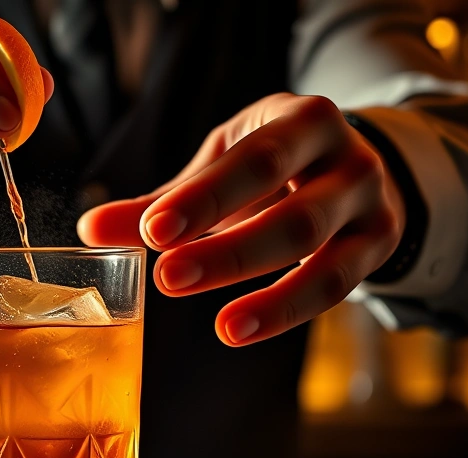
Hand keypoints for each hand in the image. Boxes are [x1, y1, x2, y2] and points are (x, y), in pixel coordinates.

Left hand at [78, 93, 403, 345]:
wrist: (357, 165)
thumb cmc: (272, 164)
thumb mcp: (220, 166)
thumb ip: (160, 202)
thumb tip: (88, 230)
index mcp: (301, 121)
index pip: (254, 161)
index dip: (204, 198)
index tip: (151, 230)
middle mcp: (348, 157)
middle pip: (292, 212)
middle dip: (229, 249)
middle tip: (168, 278)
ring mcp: (370, 203)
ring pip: (321, 254)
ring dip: (270, 295)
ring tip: (220, 326)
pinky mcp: (379, 245)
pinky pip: (336, 286)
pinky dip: (287, 310)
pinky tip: (240, 327)